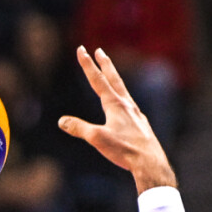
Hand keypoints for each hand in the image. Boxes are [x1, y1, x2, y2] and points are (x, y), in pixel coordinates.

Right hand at [58, 46, 175, 192]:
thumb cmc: (124, 150)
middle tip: (99, 50)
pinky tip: (125, 108)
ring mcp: (136, 114)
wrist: (150, 162)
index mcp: (115, 104)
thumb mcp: (97, 139)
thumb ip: (79, 128)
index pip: (97, 80)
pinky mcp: (141, 125)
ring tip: (111, 76)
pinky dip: (123, 101)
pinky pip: (130, 108)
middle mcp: (127, 105)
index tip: (81, 49)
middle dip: (105, 64)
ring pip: (123, 92)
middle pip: (114, 79)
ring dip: (115, 81)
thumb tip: (62, 121)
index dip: (87, 64)